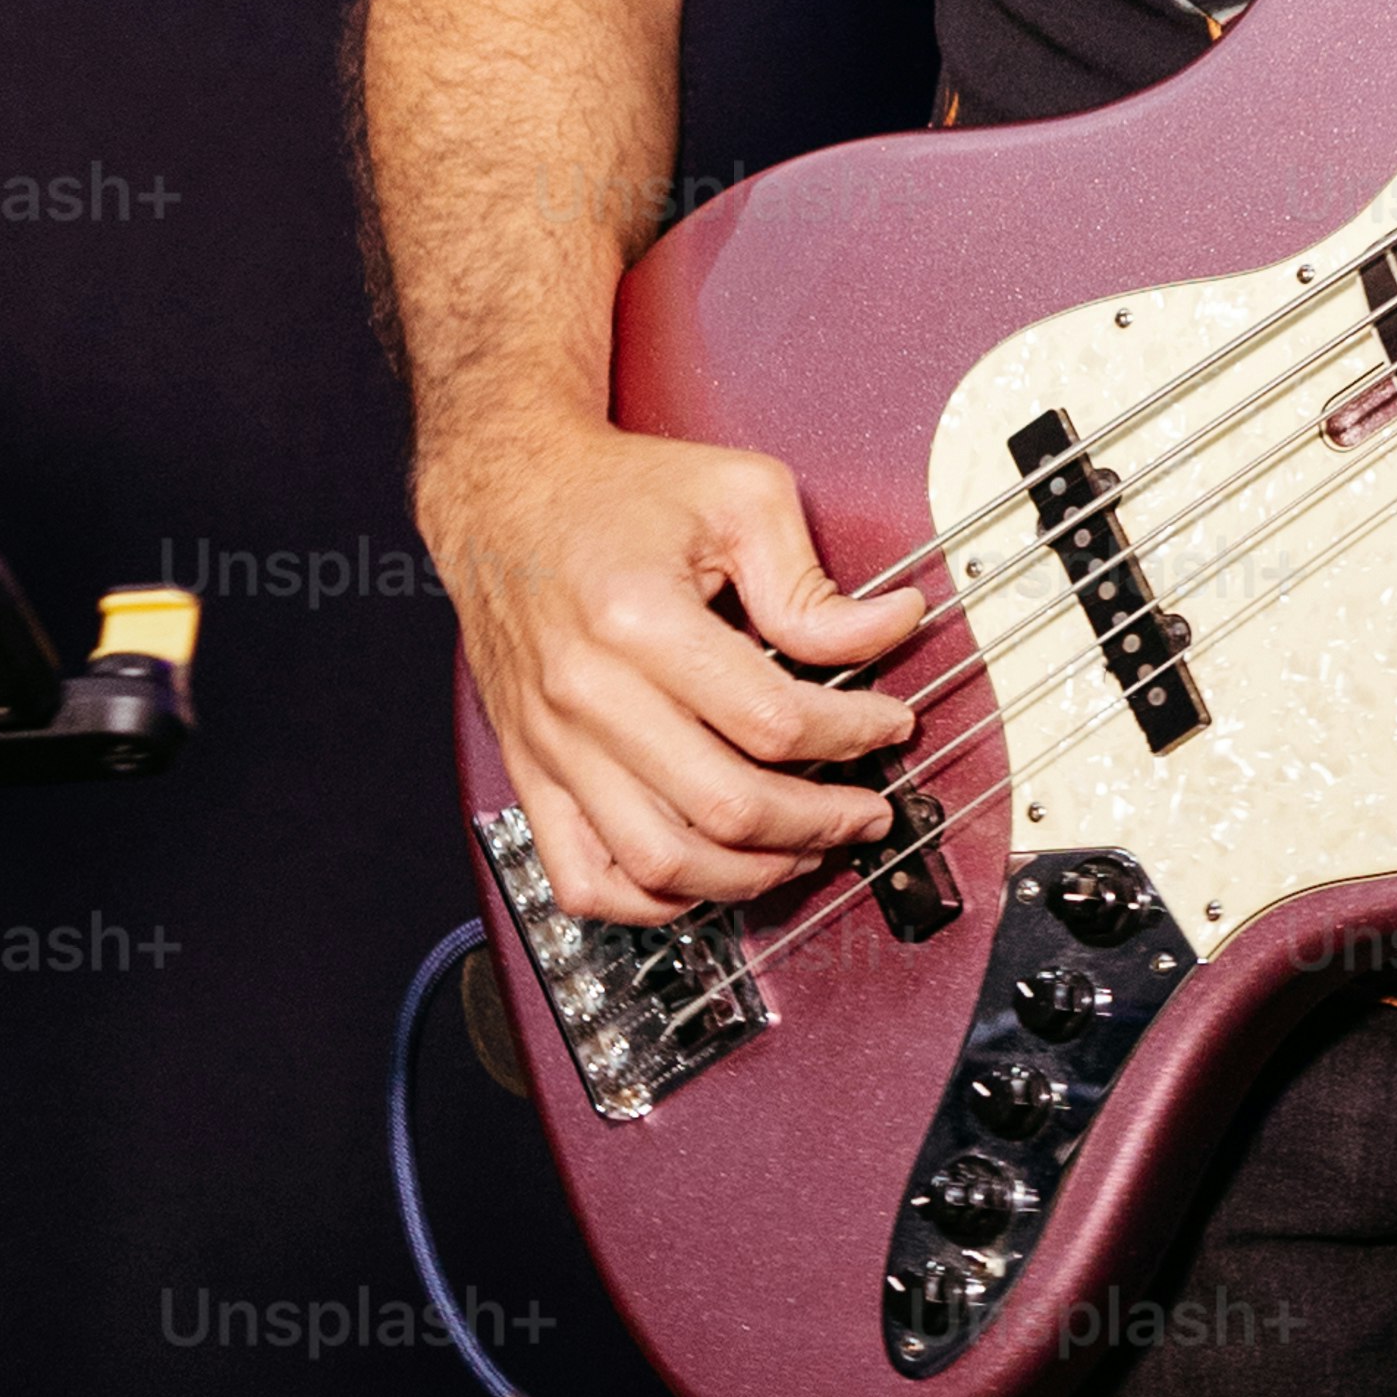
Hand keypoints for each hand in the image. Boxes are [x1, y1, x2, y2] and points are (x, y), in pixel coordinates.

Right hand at [425, 423, 927, 924]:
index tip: (889, 724)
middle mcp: (588, 693)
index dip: (853, 734)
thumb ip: (810, 580)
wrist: (507, 495)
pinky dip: (652, 903)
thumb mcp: (737, 496)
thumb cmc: (617, 493)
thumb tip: (887, 628)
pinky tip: (707, 879)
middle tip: (867, 809)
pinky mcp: (532, 770)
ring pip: (662, 863)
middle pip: (726, 806)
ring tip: (806, 847)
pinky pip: (584, 879)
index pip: (773, 720)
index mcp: (639, 619)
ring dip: (752, 874)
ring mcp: (553, 743)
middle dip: (821, 821)